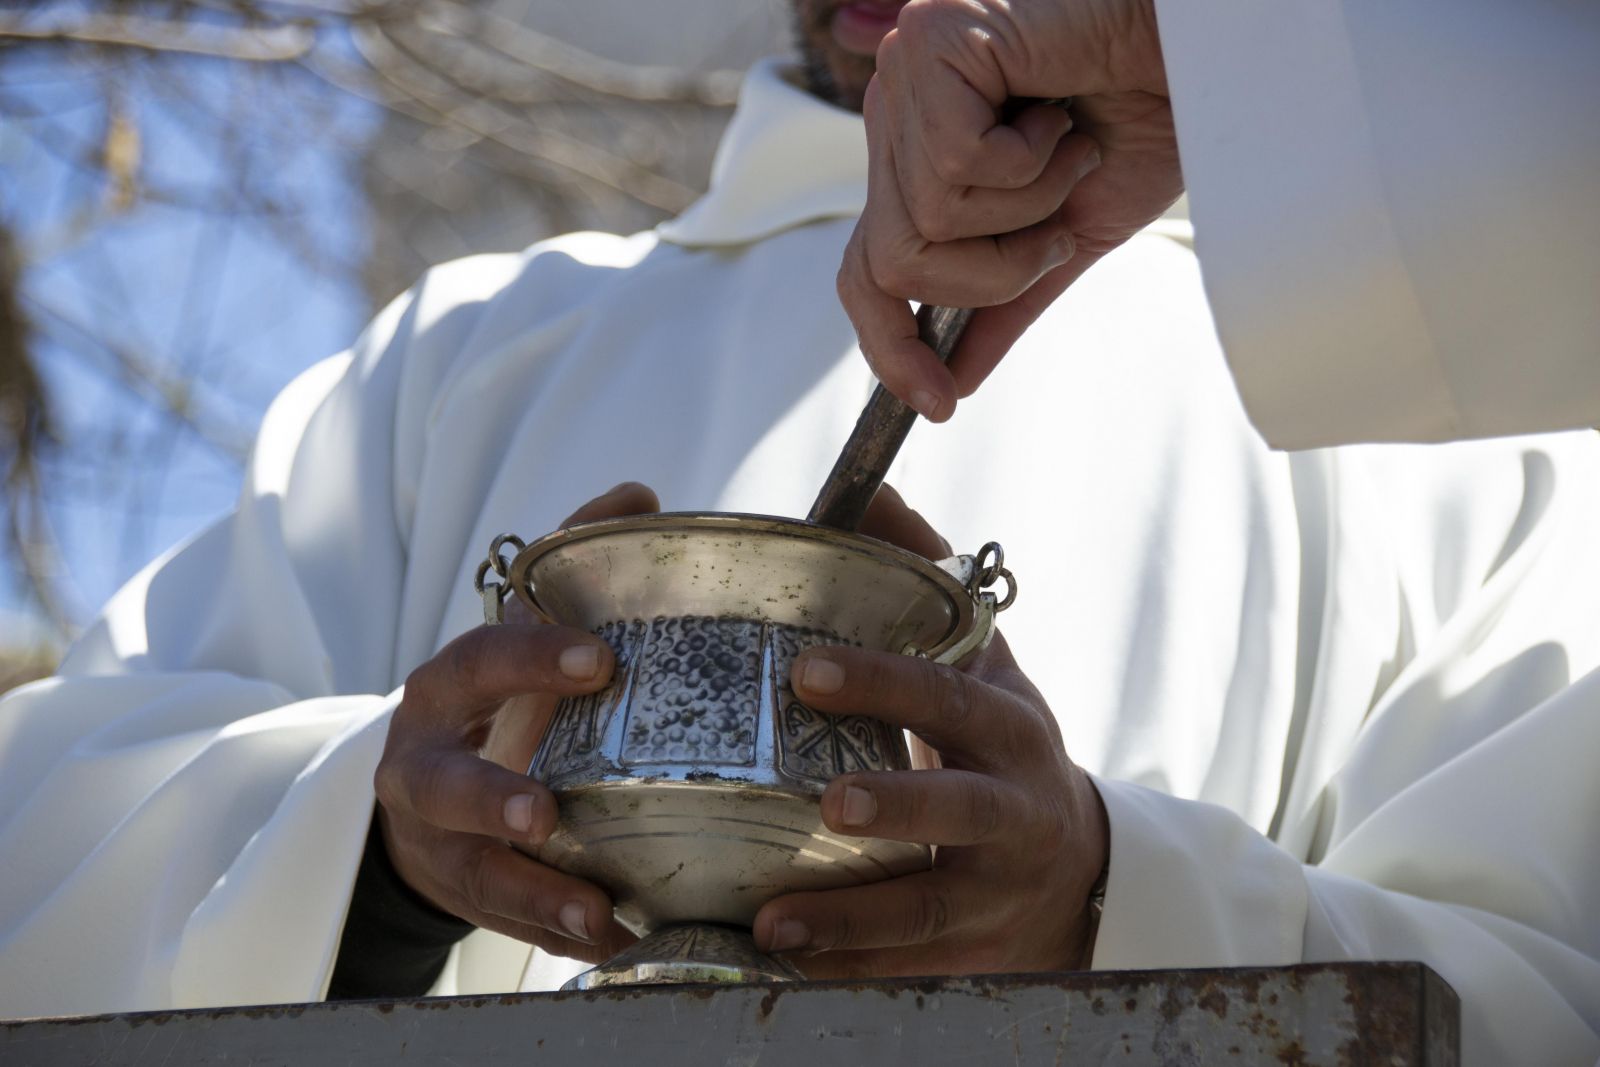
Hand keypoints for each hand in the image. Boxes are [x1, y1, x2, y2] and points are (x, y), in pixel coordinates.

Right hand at [372, 482, 659, 961]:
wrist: (426, 785)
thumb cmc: (495, 696)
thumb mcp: (520, 630)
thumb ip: (569, 566)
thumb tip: (638, 496)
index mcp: (447, 686)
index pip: (478, 661)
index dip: (529, 659)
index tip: (598, 662)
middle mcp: (422, 762)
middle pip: (441, 781)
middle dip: (489, 797)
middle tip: (545, 811)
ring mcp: (434, 836)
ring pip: (470, 867)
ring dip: (530, 890)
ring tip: (593, 911)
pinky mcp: (460, 890)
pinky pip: (501, 917)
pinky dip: (550, 930)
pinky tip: (608, 940)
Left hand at [752, 488, 1109, 977]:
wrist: (1074, 867)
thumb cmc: (1000, 746)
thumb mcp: (984, 665)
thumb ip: (928, 583)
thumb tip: (873, 492)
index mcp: (1007, 726)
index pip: (951, 695)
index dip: (886, 681)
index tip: (807, 671)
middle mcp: (1013, 805)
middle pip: (961, 805)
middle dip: (898, 802)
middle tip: (827, 804)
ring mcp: (997, 886)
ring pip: (930, 905)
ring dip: (852, 917)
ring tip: (774, 920)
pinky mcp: (974, 948)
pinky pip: (908, 966)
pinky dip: (846, 969)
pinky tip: (781, 967)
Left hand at [838, 0, 1179, 419]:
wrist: (1206, 48)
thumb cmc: (1148, 114)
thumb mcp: (1069, 234)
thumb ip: (1004, 302)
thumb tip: (952, 382)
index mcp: (920, 156)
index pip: (868, 269)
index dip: (890, 344)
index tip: (938, 404)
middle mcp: (899, 114)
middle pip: (893, 263)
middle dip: (992, 274)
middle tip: (1059, 228)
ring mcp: (905, 76)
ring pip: (924, 222)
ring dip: (1024, 211)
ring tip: (1069, 152)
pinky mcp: (928, 44)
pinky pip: (953, 165)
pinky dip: (1029, 163)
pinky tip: (1059, 114)